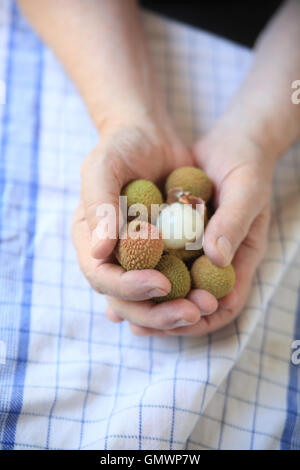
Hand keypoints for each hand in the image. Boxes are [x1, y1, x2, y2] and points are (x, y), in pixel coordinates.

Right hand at [72, 117, 216, 330]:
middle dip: (157, 312)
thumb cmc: (120, 146)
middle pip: (127, 300)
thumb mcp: (103, 167)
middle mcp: (113, 255)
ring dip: (178, 309)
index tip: (161, 283)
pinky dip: (191, 292)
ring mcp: (139, 257)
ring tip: (207, 308)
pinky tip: (214, 299)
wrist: (150, 135)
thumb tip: (99, 253)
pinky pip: (176, 279)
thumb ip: (99, 206)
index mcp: (90, 241)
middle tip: (192, 313)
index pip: (101, 277)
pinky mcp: (165, 253)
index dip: (128, 287)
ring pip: (153, 298)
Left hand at [129, 128, 272, 336]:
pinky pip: (153, 263)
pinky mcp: (172, 240)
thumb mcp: (246, 190)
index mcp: (239, 261)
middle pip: (191, 306)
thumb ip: (234, 223)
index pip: (225, 305)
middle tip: (138, 324)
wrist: (228, 146)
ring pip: (169, 290)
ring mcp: (192, 254)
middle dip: (165, 317)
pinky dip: (135, 274)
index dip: (202, 320)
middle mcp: (213, 265)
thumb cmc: (245, 167)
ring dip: (145, 303)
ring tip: (118, 312)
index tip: (174, 319)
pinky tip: (114, 277)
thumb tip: (215, 259)